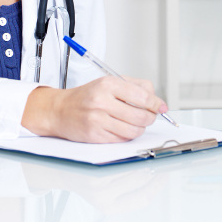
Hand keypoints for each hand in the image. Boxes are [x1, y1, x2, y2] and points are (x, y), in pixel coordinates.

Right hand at [22, 77, 167, 142]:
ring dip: (140, 128)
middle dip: (150, 118)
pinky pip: (122, 139)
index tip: (161, 107)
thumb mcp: (110, 82)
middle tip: (149, 116)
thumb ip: (135, 87)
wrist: (60, 110)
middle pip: (141, 116)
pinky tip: (123, 128)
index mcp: (108, 84)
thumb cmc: (88, 96)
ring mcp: (98, 120)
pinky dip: (127, 135)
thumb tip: (158, 102)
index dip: (156, 104)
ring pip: (133, 130)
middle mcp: (102, 102)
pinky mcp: (95, 135)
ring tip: (136, 123)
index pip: (142, 96)